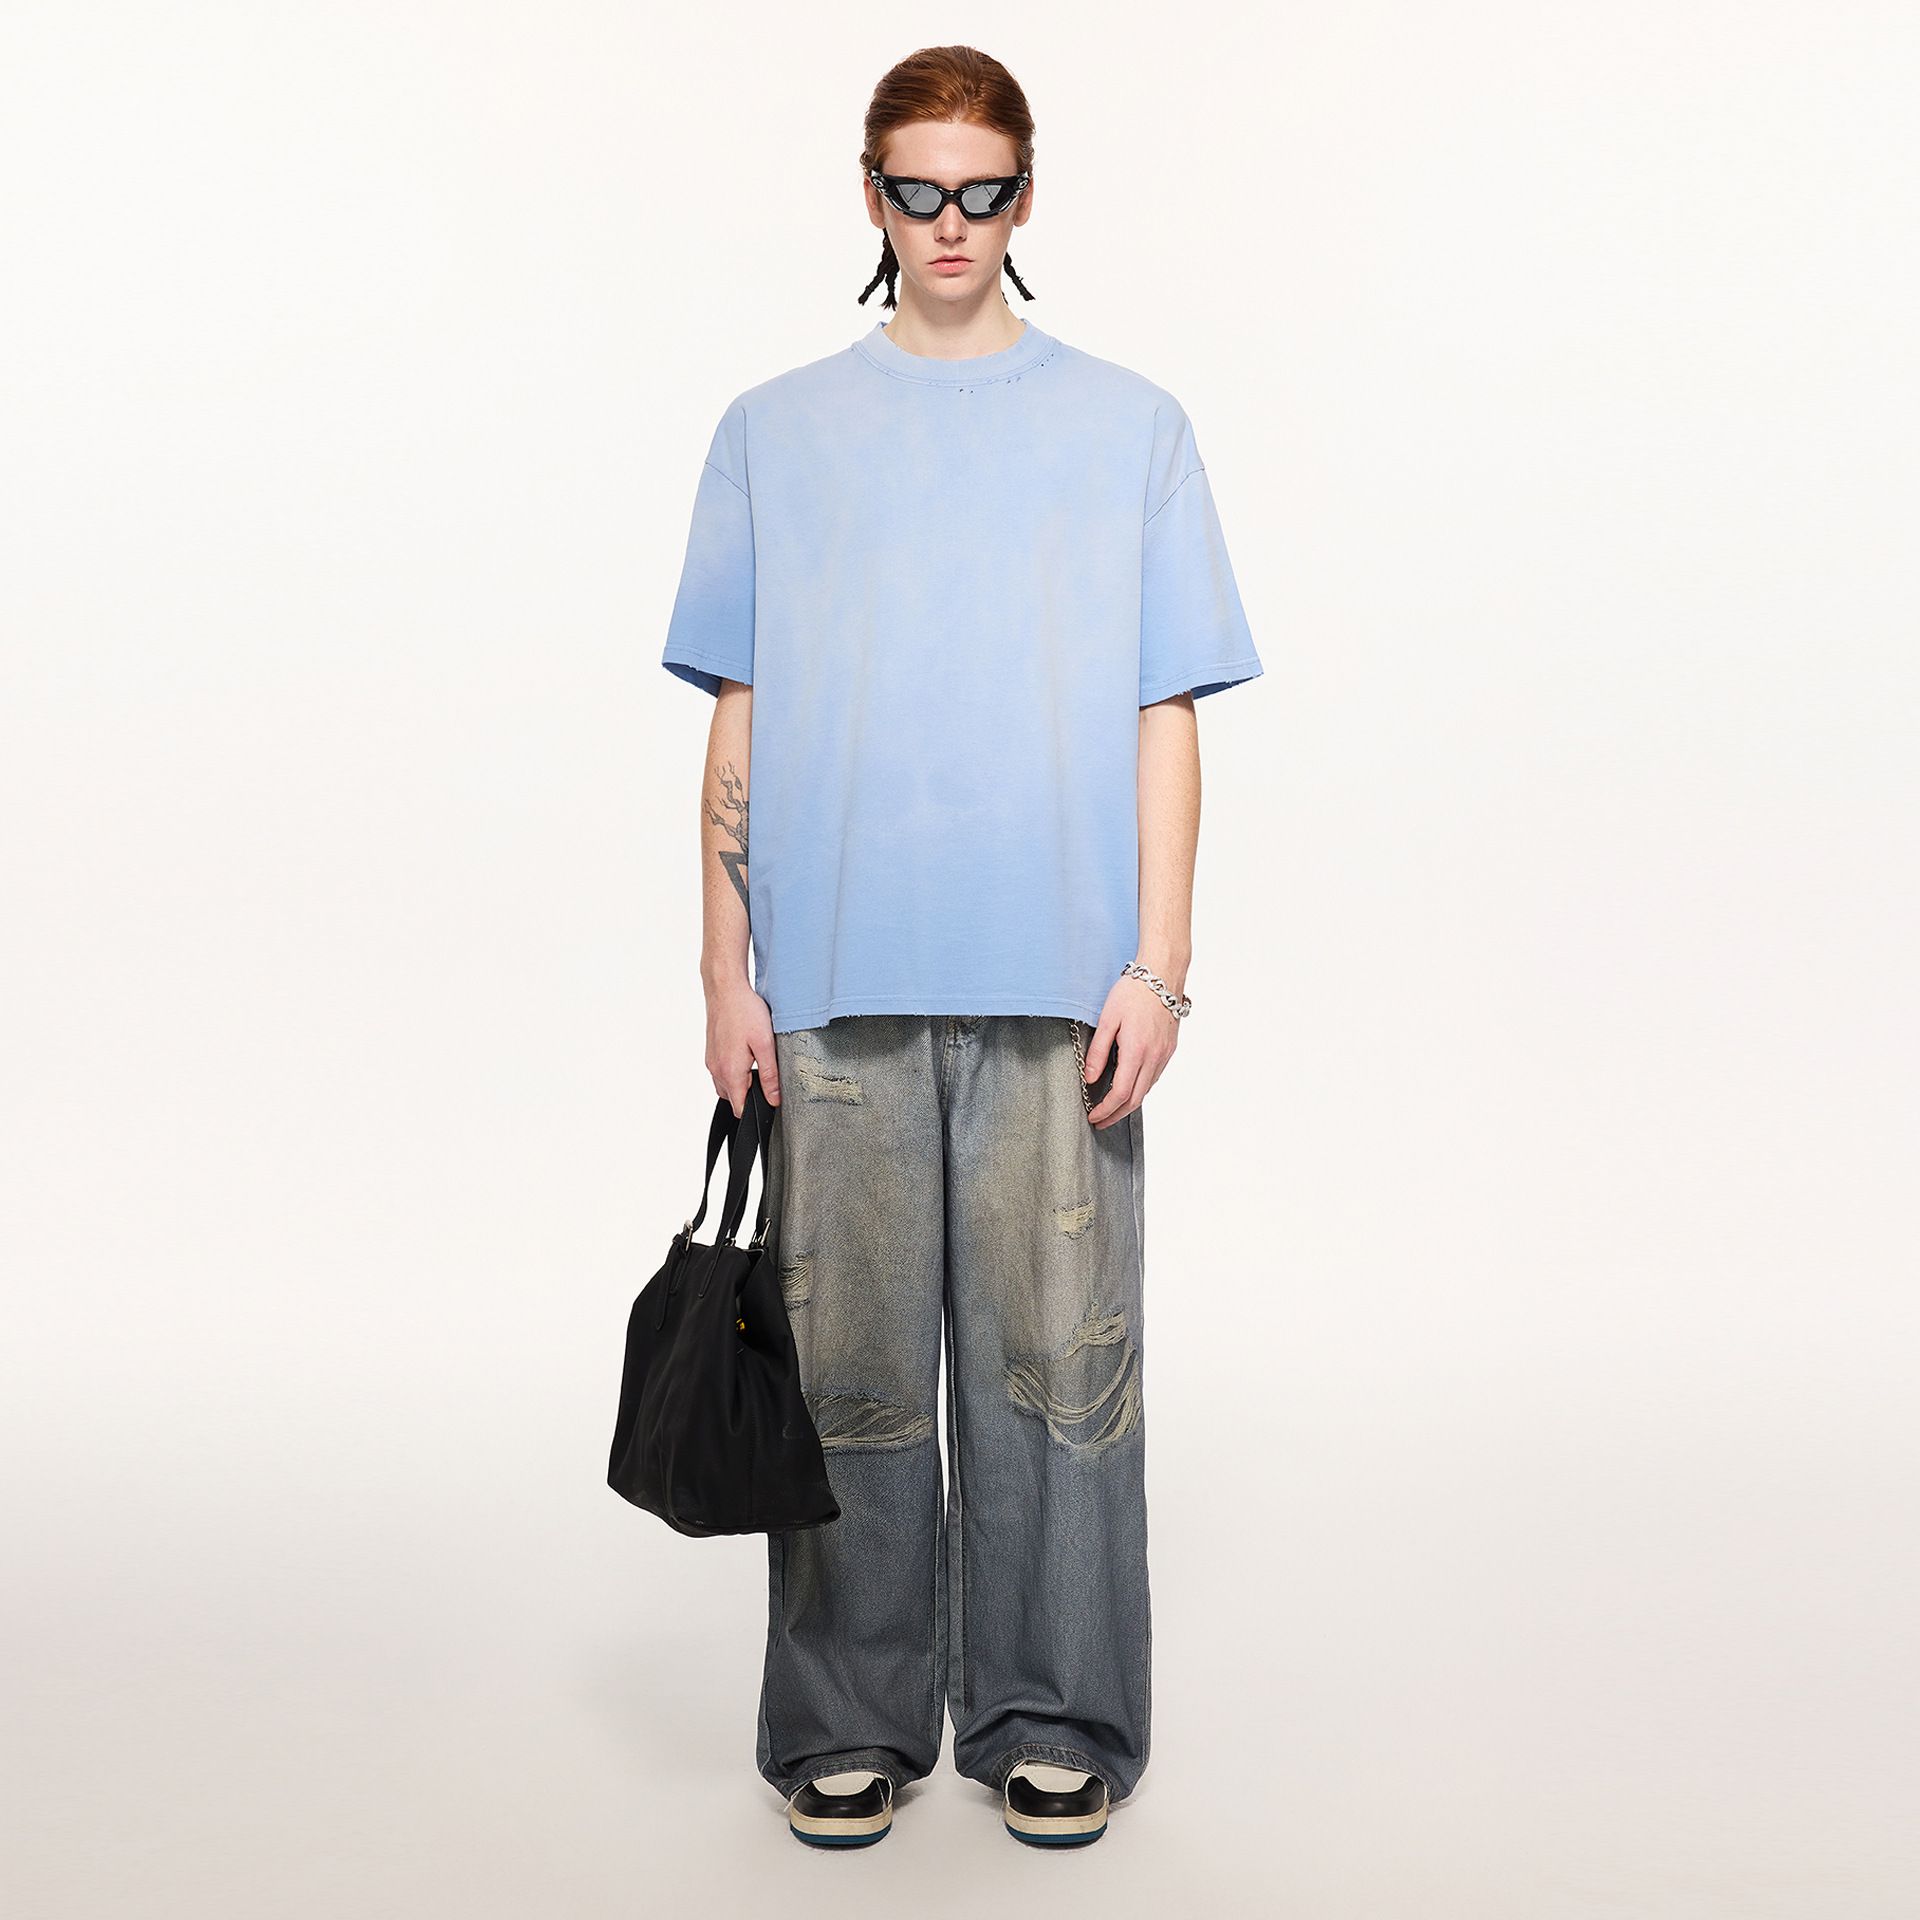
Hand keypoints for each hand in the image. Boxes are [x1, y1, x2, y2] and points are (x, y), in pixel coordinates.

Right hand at [705, 976, 779, 1116]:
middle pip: (733, 1099)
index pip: (740, 1108)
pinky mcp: (710, 1053)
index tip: (768, 1099)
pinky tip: (744, 1054)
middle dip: (749, 1095)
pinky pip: (721, 1072)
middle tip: (765, 1074)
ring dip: (741, 1083)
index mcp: (730, 1072)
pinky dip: (733, 1071)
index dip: (755, 1109)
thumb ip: (770, 1075)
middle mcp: (716, 1070)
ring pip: (726, 1086)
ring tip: (755, 1062)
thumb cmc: (745, 1012)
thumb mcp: (765, 1044)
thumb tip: (773, 1099)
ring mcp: (711, 1061)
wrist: (725, 990)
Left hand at [1083, 972, 1181, 1128]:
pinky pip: (1154, 1077)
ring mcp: (1165, 1054)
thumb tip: (1090, 1078)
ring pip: (1146, 1090)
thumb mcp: (1107, 1019)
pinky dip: (1140, 1089)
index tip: (1093, 1117)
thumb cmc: (1133, 992)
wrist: (1163, 975)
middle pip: (1135, 1099)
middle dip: (1116, 1115)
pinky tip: (1128, 1087)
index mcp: (1136, 1051)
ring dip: (1128, 1104)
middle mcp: (1154, 1057)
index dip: (1105, 1110)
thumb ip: (1097, 1051)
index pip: (1120, 1094)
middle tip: (1100, 1121)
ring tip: (1110, 1108)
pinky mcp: (1170, 1049)